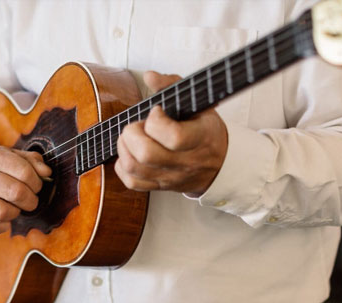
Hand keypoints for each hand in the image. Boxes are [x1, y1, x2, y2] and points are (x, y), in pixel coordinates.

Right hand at [0, 146, 52, 234]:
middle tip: (30, 199)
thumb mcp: (12, 156)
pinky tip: (5, 217)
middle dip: (31, 199)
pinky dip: (4, 225)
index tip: (36, 185)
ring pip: (3, 212)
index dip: (37, 182)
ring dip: (16, 212)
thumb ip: (32, 161)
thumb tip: (46, 172)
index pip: (24, 171)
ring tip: (16, 207)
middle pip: (16, 192)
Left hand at [115, 71, 228, 196]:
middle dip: (132, 134)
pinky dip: (122, 166)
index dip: (156, 122)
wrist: (218, 164)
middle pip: (147, 154)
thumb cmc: (204, 129)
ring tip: (131, 137)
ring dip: (124, 148)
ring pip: (135, 168)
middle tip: (137, 125)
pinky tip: (129, 153)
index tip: (156, 111)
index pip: (174, 137)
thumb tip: (149, 76)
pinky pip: (132, 182)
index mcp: (200, 139)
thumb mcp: (197, 102)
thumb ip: (173, 84)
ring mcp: (170, 177)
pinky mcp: (159, 187)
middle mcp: (185, 162)